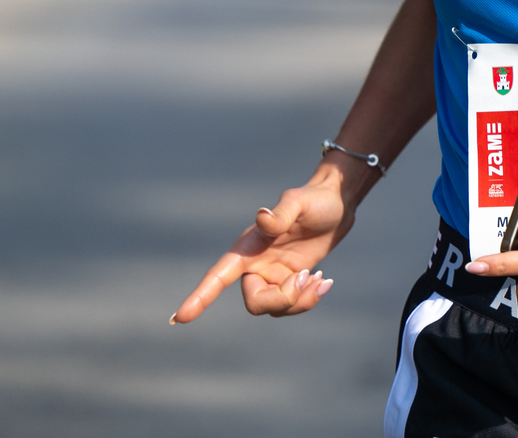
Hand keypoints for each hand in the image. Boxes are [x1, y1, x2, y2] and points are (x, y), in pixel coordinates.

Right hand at [171, 162, 351, 322]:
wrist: (337, 206)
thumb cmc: (314, 200)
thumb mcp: (299, 202)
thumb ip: (281, 213)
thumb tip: (261, 216)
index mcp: (248, 248)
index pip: (218, 276)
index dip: (200, 297)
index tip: (180, 318)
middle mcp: (256, 265)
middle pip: (254, 302)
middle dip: (282, 299)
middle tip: (305, 277)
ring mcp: (272, 276)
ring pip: (275, 309)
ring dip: (300, 301)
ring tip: (319, 278)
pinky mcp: (289, 282)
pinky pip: (291, 306)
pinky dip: (309, 299)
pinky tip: (323, 281)